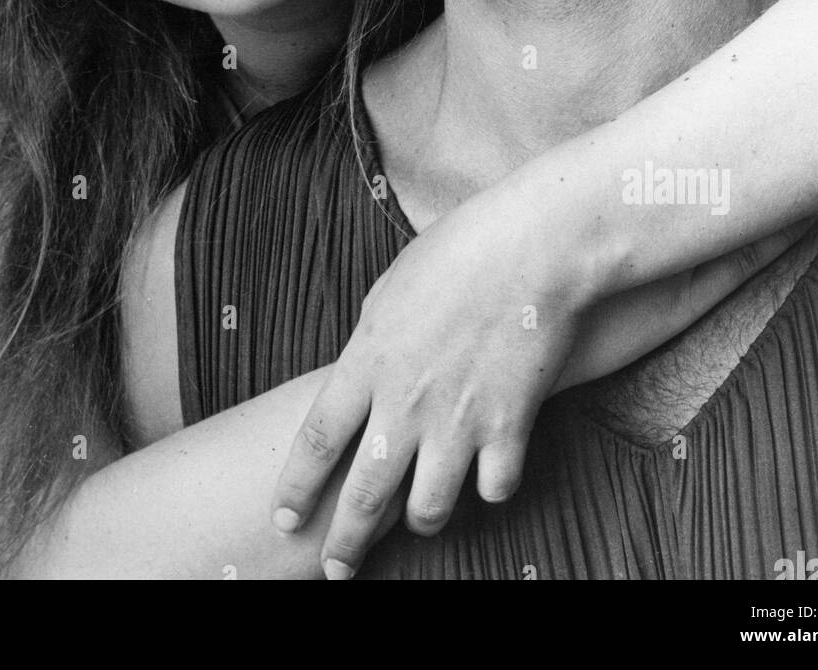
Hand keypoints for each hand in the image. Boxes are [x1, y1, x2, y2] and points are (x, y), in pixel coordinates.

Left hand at [271, 180, 815, 580]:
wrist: (533, 247)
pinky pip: (493, 489)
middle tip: (336, 570)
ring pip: (428, 509)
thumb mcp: (389, 291)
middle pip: (362, 494)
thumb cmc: (459, 252)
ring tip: (420, 517)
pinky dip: (489, 489)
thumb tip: (361, 376)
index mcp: (367, 361)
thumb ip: (370, 345)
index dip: (296, 489)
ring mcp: (459, 420)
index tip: (284, 517)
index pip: (315, 443)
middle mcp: (405, 402)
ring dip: (420, 520)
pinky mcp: (511, 426)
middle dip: (344, 542)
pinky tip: (489, 476)